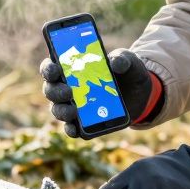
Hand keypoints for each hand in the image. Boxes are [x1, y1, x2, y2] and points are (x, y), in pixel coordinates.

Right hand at [39, 48, 162, 138]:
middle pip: (50, 90)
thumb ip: (122, 58)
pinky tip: (75, 128)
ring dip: (61, 111)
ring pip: (58, 109)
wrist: (141, 92)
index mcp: (71, 67)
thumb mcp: (128, 60)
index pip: (51, 66)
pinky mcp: (83, 122)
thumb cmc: (127, 70)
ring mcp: (74, 105)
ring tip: (72, 111)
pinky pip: (72, 128)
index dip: (48, 68)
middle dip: (55, 91)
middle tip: (68, 92)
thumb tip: (114, 63)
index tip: (55, 70)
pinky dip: (71, 129)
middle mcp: (67, 86)